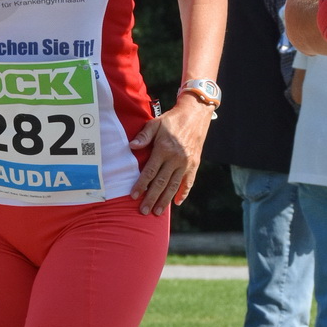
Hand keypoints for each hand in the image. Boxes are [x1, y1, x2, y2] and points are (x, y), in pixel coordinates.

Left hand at [128, 96, 214, 213]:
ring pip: (174, 186)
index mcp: (164, 149)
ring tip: (157, 212)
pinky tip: (177, 202)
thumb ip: (144, 136)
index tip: (134, 196)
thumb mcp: (155, 123)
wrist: (195, 115)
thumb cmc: (172, 120)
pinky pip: (189, 182)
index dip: (141, 185)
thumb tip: (132, 146)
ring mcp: (186, 163)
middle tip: (143, 211)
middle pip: (161, 183)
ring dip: (165, 200)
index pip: (150, 172)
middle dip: (151, 198)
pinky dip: (183, 193)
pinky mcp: (195, 164)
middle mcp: (176, 158)